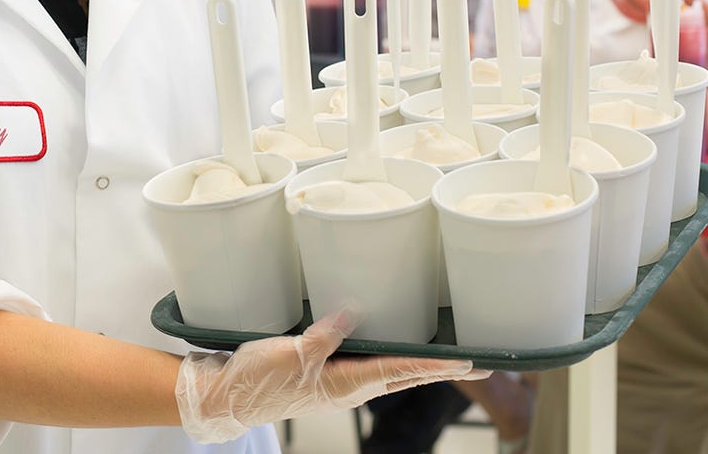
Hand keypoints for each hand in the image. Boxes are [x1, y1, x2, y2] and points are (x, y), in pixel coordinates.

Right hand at [175, 311, 487, 442]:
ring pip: (391, 375)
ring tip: (446, 360)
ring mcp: (340, 385)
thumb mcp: (291, 353)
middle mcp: (350, 388)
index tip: (468, 362)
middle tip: (477, 365)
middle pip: (406, 377)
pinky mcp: (326, 377)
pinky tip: (392, 350)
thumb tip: (353, 311)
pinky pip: (370, 368)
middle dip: (440, 370)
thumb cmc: (259, 379)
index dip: (435, 365)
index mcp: (347, 385)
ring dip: (420, 367)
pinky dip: (392, 361)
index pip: (402, 372)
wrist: (231, 396)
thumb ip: (324, 335)